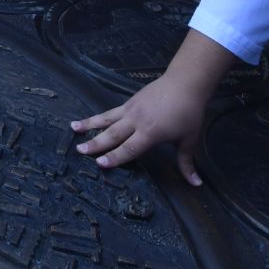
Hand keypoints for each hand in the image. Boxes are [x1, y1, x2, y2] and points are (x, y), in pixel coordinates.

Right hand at [72, 71, 209, 184]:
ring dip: (89, 125)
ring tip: (72, 129)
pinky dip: (97, 117)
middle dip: (96, 144)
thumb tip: (196, 185)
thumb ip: (186, 163)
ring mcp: (130, 110)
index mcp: (150, 132)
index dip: (115, 157)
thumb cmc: (188, 113)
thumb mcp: (189, 139)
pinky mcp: (129, 102)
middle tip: (80, 150)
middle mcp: (136, 121)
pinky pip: (110, 112)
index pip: (129, 148)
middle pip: (113, 134)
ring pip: (106, 119)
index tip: (100, 164)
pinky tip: (87, 120)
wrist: (185, 83)